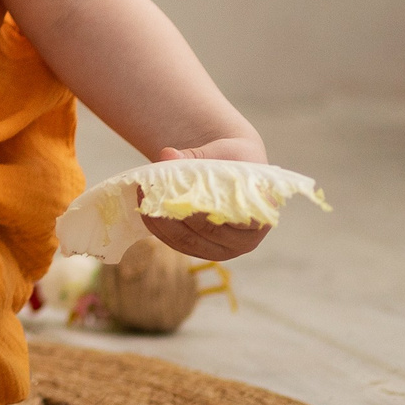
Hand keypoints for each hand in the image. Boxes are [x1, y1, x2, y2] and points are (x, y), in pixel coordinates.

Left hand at [140, 140, 271, 261]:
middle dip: (177, 211)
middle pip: (207, 231)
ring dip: (161, 221)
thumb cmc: (233, 160)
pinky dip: (158, 227)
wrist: (232, 169)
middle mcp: (245, 242)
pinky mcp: (201, 251)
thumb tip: (167, 155)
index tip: (182, 191)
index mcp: (260, 219)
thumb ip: (196, 156)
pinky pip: (175, 243)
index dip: (206, 206)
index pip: (236, 220)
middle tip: (153, 191)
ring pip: (187, 241)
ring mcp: (222, 250)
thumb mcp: (221, 152)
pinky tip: (144, 208)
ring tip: (144, 196)